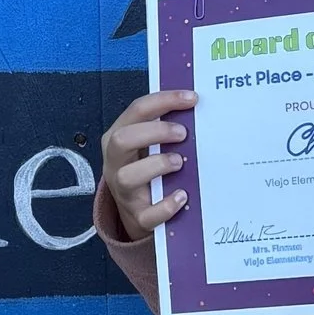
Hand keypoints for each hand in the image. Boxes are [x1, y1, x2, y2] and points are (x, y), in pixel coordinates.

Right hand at [102, 88, 196, 241]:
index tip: (192, 98)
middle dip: (154, 132)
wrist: (137, 212)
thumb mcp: (148, 145)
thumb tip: (198, 110)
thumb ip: (163, 129)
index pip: (136, 111)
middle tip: (183, 133)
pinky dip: (165, 205)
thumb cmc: (147, 168)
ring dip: (157, 165)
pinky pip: (147, 214)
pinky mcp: (137, 216)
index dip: (164, 101)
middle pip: (121, 140)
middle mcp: (116, 162)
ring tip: (179, 162)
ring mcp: (124, 191)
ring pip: (128, 176)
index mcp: (118, 137)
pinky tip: (182, 196)